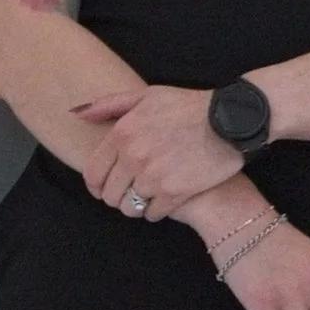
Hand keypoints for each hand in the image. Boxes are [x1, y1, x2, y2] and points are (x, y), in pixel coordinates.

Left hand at [74, 83, 241, 216]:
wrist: (231, 120)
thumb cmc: (189, 105)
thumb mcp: (147, 95)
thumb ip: (109, 104)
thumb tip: (78, 114)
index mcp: (123, 133)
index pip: (93, 173)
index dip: (96, 186)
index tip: (104, 189)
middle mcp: (133, 157)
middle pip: (110, 195)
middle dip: (117, 197)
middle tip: (130, 194)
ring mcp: (153, 177)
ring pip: (130, 207)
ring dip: (136, 206)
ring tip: (147, 198)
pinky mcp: (175, 193)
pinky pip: (153, 214)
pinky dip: (156, 212)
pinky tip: (165, 201)